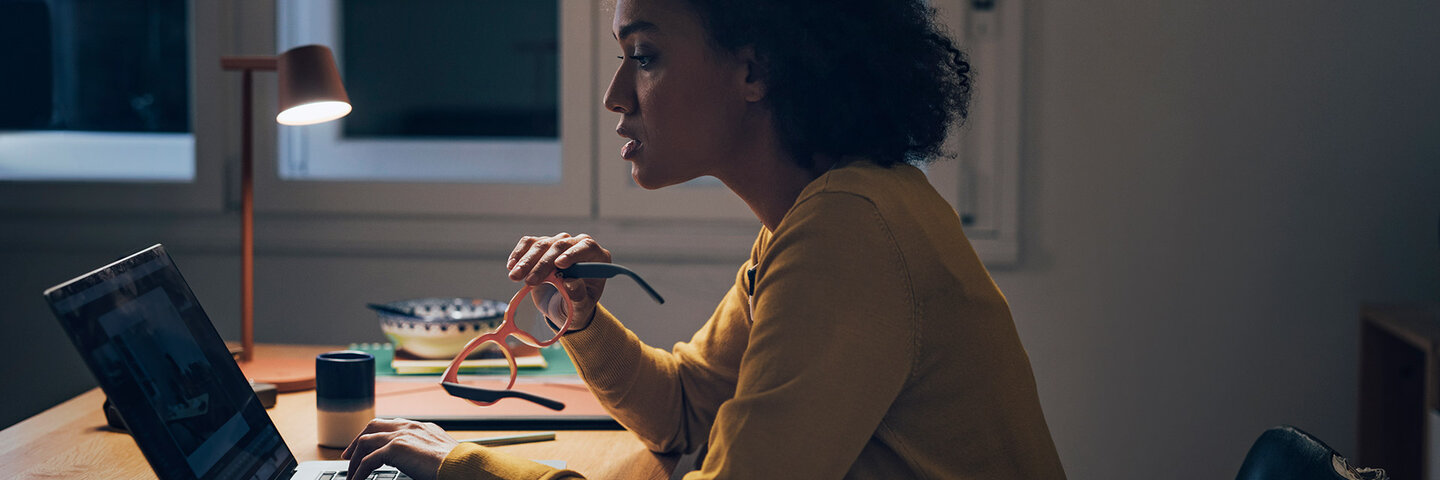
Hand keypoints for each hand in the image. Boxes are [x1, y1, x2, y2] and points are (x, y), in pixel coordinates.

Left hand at [342, 418, 458, 479]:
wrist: (461, 465)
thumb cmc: (456, 464)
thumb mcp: (438, 453)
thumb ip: (425, 452)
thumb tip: (417, 462)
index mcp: (420, 427)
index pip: (392, 424)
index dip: (376, 434)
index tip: (368, 445)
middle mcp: (409, 426)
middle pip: (373, 426)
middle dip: (358, 440)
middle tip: (348, 455)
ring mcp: (401, 435)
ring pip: (366, 442)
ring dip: (355, 459)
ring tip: (350, 474)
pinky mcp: (395, 448)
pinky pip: (368, 461)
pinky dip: (359, 472)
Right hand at [507, 233, 611, 331]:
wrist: (563, 306)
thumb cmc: (577, 307)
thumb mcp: (581, 308)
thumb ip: (579, 296)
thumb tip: (570, 282)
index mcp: (596, 258)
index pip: (587, 247)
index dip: (573, 253)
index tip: (559, 265)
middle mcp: (578, 246)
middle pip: (561, 245)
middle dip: (543, 263)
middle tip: (530, 281)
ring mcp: (559, 244)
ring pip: (542, 244)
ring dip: (527, 261)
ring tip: (515, 277)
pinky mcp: (542, 246)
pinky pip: (529, 243)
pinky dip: (519, 254)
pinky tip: (512, 266)